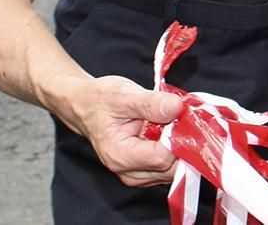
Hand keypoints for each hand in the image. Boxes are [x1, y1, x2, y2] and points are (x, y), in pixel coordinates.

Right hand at [62, 74, 184, 187]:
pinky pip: (168, 167)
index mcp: (120, 155)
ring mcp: (136, 174)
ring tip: (168, 123)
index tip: (181, 117)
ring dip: (178, 147)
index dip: (178, 138)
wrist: (86, 106)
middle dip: (180, 143)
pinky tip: (166, 131)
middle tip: (178, 117)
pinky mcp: (143, 170)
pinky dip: (173, 150)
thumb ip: (151, 103)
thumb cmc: (101, 100)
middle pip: (170, 168)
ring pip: (172, 170)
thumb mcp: (124, 95)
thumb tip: (177, 107)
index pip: (162, 158)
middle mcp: (128, 171)